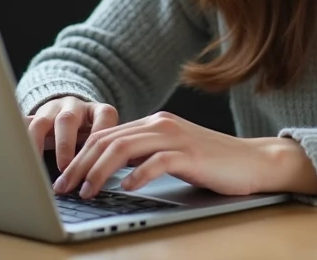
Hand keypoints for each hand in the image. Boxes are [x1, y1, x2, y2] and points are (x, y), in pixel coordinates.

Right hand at [25, 96, 119, 172]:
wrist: (75, 112)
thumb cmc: (94, 133)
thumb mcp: (106, 139)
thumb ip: (107, 154)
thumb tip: (105, 180)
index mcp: (99, 110)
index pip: (104, 116)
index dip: (99, 135)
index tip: (95, 159)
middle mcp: (75, 107)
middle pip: (68, 120)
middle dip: (64, 146)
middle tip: (64, 168)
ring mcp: (53, 110)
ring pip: (42, 122)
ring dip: (37, 146)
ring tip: (35, 166)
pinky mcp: (35, 116)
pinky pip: (22, 125)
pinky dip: (19, 140)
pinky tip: (16, 154)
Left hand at [53, 111, 316, 198]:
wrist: (253, 161)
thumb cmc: (212, 162)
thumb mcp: (172, 154)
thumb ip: (144, 155)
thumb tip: (110, 170)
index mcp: (153, 123)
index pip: (105, 135)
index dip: (79, 156)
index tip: (63, 178)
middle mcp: (160, 124)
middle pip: (108, 140)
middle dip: (80, 165)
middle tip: (64, 188)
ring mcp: (176, 138)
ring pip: (124, 149)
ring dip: (99, 171)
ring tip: (87, 191)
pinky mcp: (190, 154)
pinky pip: (156, 162)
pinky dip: (137, 176)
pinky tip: (125, 190)